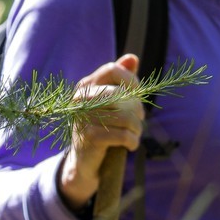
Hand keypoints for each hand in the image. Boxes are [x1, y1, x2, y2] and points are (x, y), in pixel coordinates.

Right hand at [58, 53, 142, 212]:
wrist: (84, 162)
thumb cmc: (102, 126)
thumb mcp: (112, 102)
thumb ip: (122, 79)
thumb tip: (132, 58)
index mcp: (85, 86)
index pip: (113, 69)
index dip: (131, 82)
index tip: (137, 97)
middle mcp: (80, 98)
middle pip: (123, 94)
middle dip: (137, 109)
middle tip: (138, 120)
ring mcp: (83, 117)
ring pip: (126, 116)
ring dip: (137, 128)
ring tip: (135, 134)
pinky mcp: (90, 137)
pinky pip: (123, 134)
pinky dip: (133, 141)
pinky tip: (131, 145)